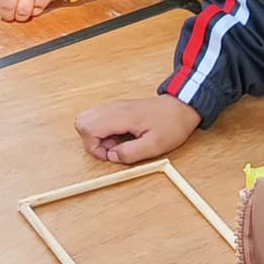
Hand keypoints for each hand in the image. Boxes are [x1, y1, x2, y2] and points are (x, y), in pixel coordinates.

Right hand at [74, 95, 201, 163]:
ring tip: (117, 143)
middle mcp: (114, 108)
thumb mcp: (155, 146)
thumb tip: (112, 156)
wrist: (181, 107)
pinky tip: (120, 136)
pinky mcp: (117, 109)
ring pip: (87, 119)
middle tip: (112, 149)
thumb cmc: (171, 124)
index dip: (94, 147)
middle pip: (82, 122)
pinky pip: (98, 119)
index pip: (88, 128)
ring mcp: (114, 106)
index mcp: (121, 116)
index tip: (112, 154)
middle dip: (91, 141)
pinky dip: (103, 131)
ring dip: (97, 136)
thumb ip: (131, 153)